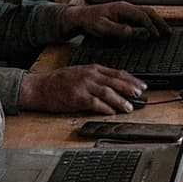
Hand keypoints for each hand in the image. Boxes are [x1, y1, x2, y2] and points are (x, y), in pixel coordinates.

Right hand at [19, 64, 146, 113]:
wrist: (40, 87)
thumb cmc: (59, 81)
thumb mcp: (80, 73)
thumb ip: (97, 77)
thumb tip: (114, 85)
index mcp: (93, 69)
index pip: (117, 73)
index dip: (132, 80)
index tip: (142, 85)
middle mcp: (90, 75)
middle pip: (115, 81)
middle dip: (130, 88)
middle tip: (140, 95)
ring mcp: (83, 86)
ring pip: (108, 92)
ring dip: (120, 100)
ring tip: (129, 107)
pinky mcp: (77, 98)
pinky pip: (95, 103)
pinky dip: (105, 108)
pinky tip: (111, 112)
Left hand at [64, 2, 168, 39]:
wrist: (81, 17)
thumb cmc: (90, 20)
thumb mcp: (103, 27)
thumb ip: (117, 30)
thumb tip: (132, 32)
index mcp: (122, 8)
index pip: (142, 15)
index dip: (150, 25)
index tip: (155, 35)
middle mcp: (126, 7)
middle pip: (148, 11)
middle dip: (159, 21)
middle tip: (167, 31)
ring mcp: (126, 10)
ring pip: (146, 13)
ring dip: (156, 21)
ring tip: (164, 31)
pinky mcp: (124, 15)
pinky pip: (140, 17)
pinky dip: (149, 23)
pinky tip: (152, 30)